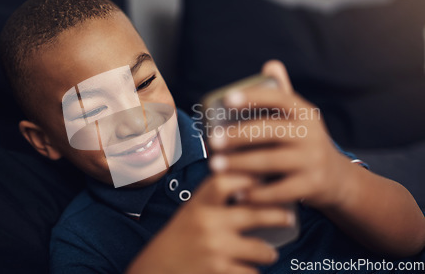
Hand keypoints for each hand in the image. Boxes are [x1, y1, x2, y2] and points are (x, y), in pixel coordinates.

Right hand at [126, 173, 294, 273]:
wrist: (156, 269)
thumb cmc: (178, 238)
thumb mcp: (191, 211)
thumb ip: (213, 198)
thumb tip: (251, 183)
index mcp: (198, 204)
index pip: (224, 181)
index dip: (247, 177)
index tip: (263, 180)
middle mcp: (207, 223)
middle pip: (254, 212)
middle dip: (277, 215)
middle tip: (287, 217)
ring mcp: (215, 248)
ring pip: (261, 249)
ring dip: (267, 252)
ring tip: (268, 253)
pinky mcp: (219, 272)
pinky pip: (252, 272)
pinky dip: (252, 272)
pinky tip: (248, 268)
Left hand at [208, 60, 354, 208]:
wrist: (337, 177)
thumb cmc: (304, 142)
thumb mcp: (298, 118)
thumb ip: (282, 94)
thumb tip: (270, 64)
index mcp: (303, 111)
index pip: (279, 98)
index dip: (253, 97)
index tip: (227, 99)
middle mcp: (311, 133)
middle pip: (270, 131)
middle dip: (238, 135)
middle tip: (212, 141)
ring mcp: (313, 159)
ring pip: (271, 161)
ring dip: (240, 164)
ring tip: (214, 166)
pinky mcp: (312, 185)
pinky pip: (280, 190)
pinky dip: (257, 194)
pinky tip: (237, 193)